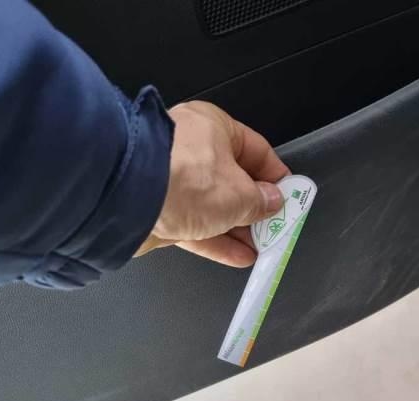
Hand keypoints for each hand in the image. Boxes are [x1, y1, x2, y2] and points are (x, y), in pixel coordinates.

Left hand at [135, 101, 289, 266]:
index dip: (275, 178)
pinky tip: (237, 255)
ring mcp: (174, 181)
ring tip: (259, 247)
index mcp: (215, 127)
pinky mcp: (161, 209)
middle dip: (255, 209)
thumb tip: (272, 201)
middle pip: (234, 181)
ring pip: (214, 207)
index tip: (289, 198)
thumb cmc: (183, 178)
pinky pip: (196, 226)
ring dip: (238, 230)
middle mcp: (193, 149)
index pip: (256, 151)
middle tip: (275, 227)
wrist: (129, 200)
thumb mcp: (240, 194)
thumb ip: (261, 201)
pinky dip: (217, 241)